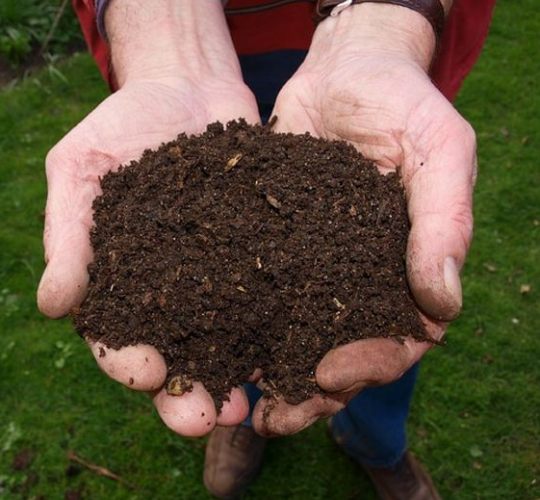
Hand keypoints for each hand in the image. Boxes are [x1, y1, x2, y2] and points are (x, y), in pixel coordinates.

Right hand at [38, 0, 259, 436]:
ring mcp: (222, 274)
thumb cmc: (124, 125)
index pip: (119, 336)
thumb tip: (53, 305)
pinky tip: (294, 348)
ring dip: (238, 376)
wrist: (187, 86)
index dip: (128, 362)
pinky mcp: (261, 253)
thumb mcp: (81, 168)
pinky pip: (272, 295)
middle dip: (188, 392)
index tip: (146, 374)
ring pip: (229, 339)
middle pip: (179, 354)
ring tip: (250, 403)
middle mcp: (175, 288)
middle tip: (206, 418)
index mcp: (123, 279)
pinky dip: (281, 326)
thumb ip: (68, 234)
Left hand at [251, 4, 475, 435]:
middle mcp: (358, 276)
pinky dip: (236, 320)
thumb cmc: (403, 103)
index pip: (399, 338)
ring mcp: (314, 264)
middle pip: (341, 350)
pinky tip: (210, 343)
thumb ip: (445, 222)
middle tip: (274, 419)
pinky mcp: (273, 243)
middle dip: (310, 389)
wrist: (345, 70)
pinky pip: (256, 289)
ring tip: (235, 400)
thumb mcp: (439, 150)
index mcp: (406, 268)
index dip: (370, 365)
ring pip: (295, 332)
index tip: (330, 376)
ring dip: (269, 370)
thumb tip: (443, 304)